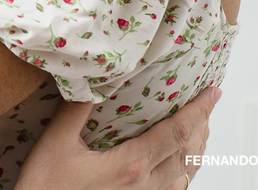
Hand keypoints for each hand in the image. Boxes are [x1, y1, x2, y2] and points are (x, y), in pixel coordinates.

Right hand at [15, 87, 218, 189]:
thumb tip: (90, 79)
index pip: (176, 133)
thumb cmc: (45, 188)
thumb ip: (75, 109)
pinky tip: (181, 170)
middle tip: (208, 104)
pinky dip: (184, 174)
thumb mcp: (55, 144)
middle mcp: (144, 185)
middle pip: (187, 153)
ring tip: (200, 131)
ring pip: (184, 175)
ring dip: (196, 150)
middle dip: (202, 126)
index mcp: (130, 165)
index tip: (213, 92)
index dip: (198, 111)